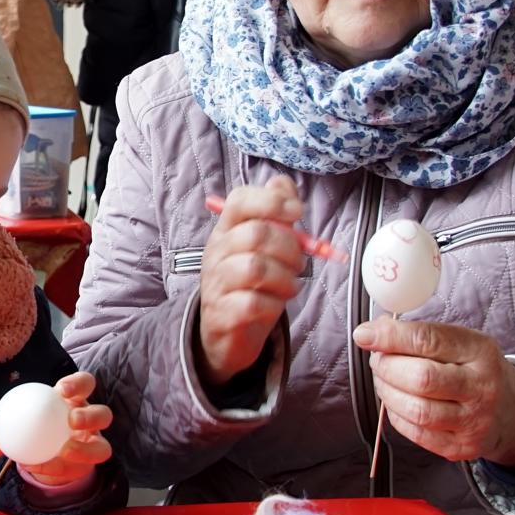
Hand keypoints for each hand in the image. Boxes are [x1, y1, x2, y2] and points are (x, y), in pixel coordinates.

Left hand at [0, 371, 113, 486]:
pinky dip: (64, 468)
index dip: (77, 383)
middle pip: (103, 413)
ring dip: (85, 449)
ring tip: (65, 450)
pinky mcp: (90, 466)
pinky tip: (45, 466)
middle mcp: (90, 421)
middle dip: (90, 416)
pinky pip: (82, 469)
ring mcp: (95, 444)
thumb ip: (3, 434)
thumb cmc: (31, 430)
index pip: (84, 384)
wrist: (43, 456)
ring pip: (103, 446)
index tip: (61, 389)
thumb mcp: (16, 427)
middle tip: (71, 420)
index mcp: (74, 400)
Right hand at [197, 177, 305, 386]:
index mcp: (226, 230)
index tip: (296, 211)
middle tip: (299, 262)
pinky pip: (254, 303)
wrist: (226, 332)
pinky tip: (276, 305)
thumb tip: (283, 182)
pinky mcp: (222, 314)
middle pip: (255, 234)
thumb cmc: (251, 283)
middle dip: (290, 247)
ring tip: (289, 285)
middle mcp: (216, 253)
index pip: (240, 200)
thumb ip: (274, 213)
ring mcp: (215, 284)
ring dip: (285, 277)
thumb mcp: (263, 246)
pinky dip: (275, 304)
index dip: (272, 200)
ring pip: (255, 269)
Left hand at [352, 317, 514, 466]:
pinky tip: (397, 403)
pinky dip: (396, 415)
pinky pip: (415, 432)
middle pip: (421, 378)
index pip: (429, 340)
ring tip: (385, 381)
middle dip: (387, 367)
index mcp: (480, 352)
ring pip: (416, 409)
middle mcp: (481, 388)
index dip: (391, 337)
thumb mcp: (461, 342)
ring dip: (388, 392)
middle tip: (379, 361)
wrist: (510, 411)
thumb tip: (374, 330)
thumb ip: (421, 335)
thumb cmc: (476, 370)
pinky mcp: (461, 447)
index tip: (366, 335)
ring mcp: (473, 421)